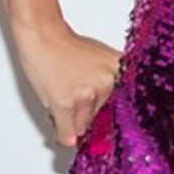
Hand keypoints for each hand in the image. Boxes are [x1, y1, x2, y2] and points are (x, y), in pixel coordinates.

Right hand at [13, 19, 121, 147]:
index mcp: (121, 70)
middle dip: (88, 114)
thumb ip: (111, 83)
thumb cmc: (68, 46)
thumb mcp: (102, 59)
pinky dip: (66, 137)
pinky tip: (66, 136)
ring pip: (83, 126)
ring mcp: (87, 94)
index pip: (130, 105)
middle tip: (76, 99)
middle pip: (102, 117)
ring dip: (73, 122)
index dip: (121, 116)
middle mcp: (108, 82)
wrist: (42, 35)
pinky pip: (68, 133)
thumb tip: (111, 115)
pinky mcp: (66, 103)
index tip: (122, 125)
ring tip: (65, 101)